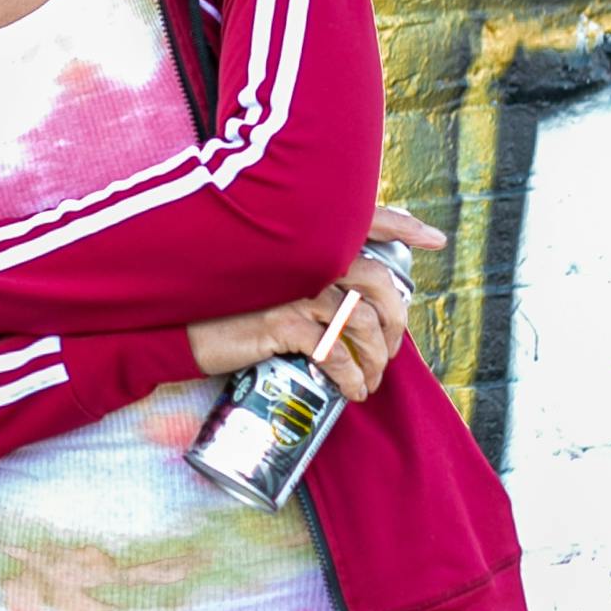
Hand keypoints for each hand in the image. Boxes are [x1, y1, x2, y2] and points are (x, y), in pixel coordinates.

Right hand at [184, 212, 445, 400]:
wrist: (176, 327)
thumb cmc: (223, 308)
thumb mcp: (266, 282)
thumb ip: (303, 275)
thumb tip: (348, 302)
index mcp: (304, 239)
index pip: (364, 220)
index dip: (403, 225)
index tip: (434, 238)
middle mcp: (302, 255)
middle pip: (377, 280)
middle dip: (396, 320)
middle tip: (392, 349)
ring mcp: (292, 287)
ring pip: (361, 319)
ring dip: (377, 356)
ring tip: (371, 379)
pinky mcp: (279, 320)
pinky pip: (333, 350)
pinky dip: (351, 375)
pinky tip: (352, 390)